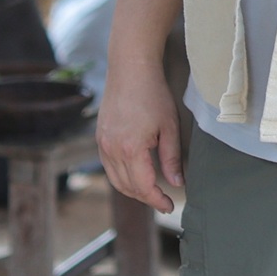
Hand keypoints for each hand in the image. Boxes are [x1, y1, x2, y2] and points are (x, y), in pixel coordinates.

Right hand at [96, 50, 183, 211]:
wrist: (130, 69)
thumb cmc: (153, 94)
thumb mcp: (169, 126)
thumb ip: (171, 157)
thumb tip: (177, 183)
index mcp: (131, 149)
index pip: (144, 187)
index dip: (157, 200)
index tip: (170, 206)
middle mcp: (112, 150)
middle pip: (127, 187)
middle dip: (146, 198)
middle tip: (163, 201)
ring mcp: (102, 145)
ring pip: (115, 180)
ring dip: (133, 190)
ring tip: (151, 192)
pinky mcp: (99, 138)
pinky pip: (109, 167)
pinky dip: (122, 177)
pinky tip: (135, 175)